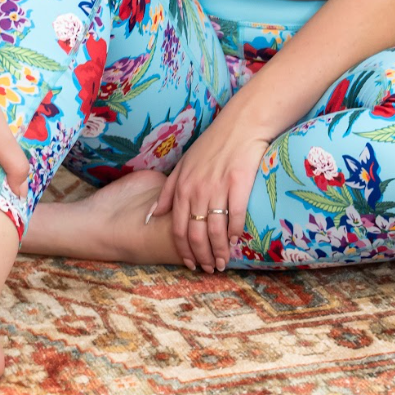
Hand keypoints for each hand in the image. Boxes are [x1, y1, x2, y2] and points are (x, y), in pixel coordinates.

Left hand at [153, 109, 270, 272]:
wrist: (241, 124)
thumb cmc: (212, 145)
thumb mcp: (184, 165)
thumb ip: (168, 190)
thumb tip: (153, 214)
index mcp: (182, 186)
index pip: (177, 227)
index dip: (183, 249)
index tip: (190, 264)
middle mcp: (197, 189)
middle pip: (195, 233)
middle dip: (201, 255)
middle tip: (208, 269)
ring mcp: (218, 187)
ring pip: (215, 229)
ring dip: (219, 250)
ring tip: (223, 262)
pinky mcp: (238, 184)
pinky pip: (236, 216)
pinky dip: (235, 233)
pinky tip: (237, 242)